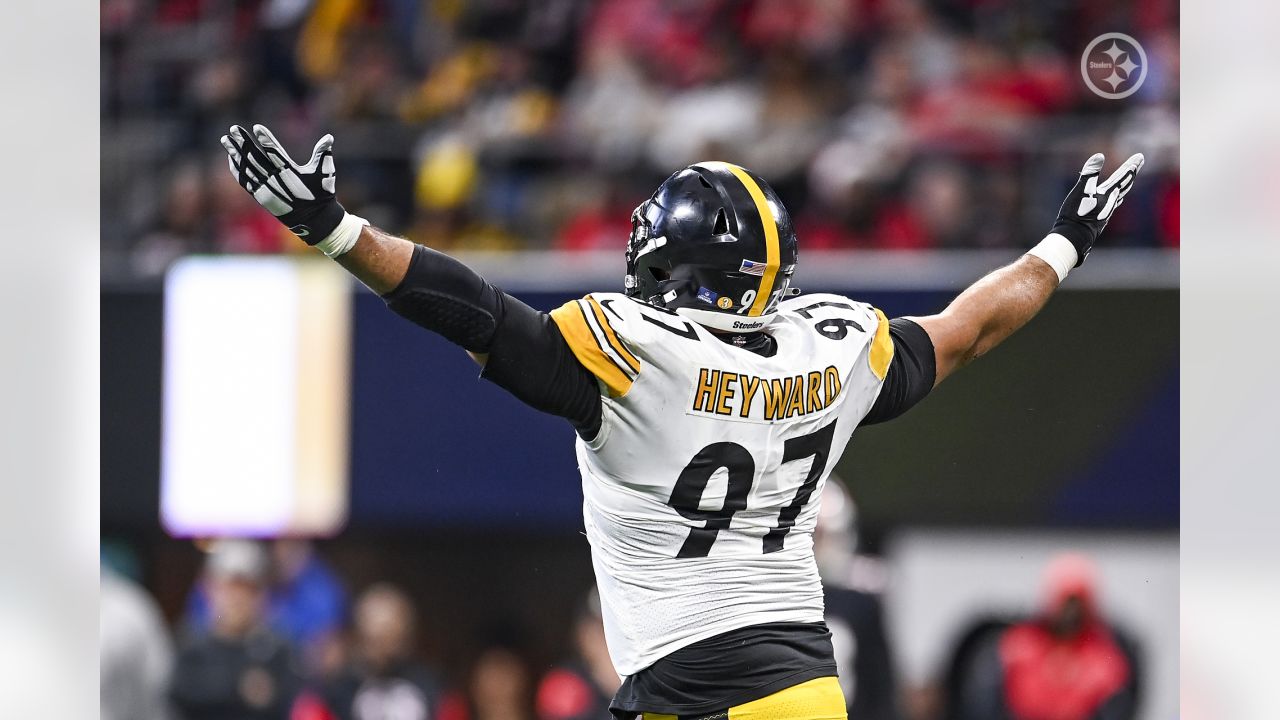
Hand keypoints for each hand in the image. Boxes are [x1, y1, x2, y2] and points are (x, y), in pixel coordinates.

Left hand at [220, 124, 345, 243]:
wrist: (314, 220)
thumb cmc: (321, 194)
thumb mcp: (325, 173)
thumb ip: (323, 153)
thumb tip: (329, 137)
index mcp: (290, 172)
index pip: (275, 152)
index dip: (266, 140)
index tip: (256, 128)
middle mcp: (275, 180)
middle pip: (255, 158)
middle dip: (243, 142)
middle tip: (233, 129)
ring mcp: (266, 189)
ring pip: (247, 168)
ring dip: (235, 153)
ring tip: (225, 139)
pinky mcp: (261, 196)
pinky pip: (245, 181)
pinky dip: (237, 169)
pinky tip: (231, 157)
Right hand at [1050, 152, 1144, 265]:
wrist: (1074, 237)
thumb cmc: (1076, 214)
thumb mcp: (1081, 190)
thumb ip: (1089, 173)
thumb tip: (1099, 155)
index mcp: (1108, 194)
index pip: (1123, 176)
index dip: (1131, 165)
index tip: (1140, 156)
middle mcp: (1111, 201)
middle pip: (1125, 184)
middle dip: (1132, 172)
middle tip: (1139, 161)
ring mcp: (1107, 210)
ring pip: (1121, 193)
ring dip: (1127, 183)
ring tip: (1130, 177)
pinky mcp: (1101, 217)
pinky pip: (1114, 202)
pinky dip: (1119, 195)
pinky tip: (1118, 198)